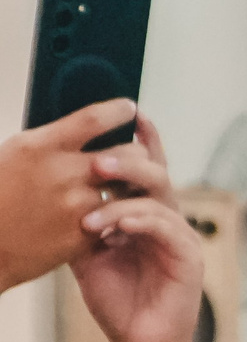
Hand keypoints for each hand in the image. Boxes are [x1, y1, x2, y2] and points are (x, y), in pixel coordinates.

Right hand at [0, 99, 138, 291]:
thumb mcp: (14, 156)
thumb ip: (50, 143)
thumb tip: (85, 130)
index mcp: (39, 147)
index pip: (94, 118)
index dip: (118, 111)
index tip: (129, 108)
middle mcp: (64, 172)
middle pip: (127, 152)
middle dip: (136, 153)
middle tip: (135, 156)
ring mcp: (78, 205)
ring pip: (127, 187)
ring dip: (127, 185)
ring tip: (120, 187)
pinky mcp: (86, 233)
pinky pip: (116, 216)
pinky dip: (115, 213)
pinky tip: (106, 214)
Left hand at [71, 115, 205, 341]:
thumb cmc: (117, 299)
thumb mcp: (89, 252)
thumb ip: (86, 220)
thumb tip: (61, 185)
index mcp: (145, 214)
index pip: (146, 169)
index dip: (141, 140)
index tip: (127, 113)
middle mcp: (167, 219)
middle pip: (155, 173)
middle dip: (128, 158)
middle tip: (99, 156)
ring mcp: (180, 236)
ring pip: (160, 195)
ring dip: (126, 188)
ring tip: (97, 184)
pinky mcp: (188, 257)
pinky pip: (165, 227)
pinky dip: (136, 221)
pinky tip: (111, 224)